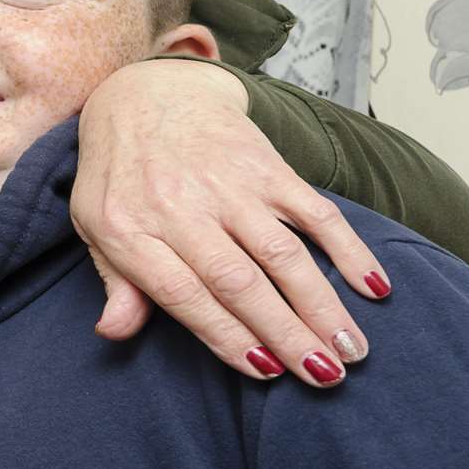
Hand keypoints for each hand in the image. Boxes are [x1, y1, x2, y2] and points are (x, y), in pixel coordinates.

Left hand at [73, 60, 391, 388]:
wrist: (146, 93)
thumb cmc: (120, 173)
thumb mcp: (95, 225)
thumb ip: (115, 281)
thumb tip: (113, 332)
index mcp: (131, 228)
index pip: (182, 295)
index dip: (225, 336)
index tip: (265, 371)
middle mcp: (179, 205)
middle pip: (238, 281)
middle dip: (286, 334)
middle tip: (325, 375)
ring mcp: (226, 182)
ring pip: (281, 252)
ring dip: (321, 303)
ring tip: (351, 348)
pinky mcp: (263, 163)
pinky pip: (313, 210)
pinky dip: (348, 248)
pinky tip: (373, 286)